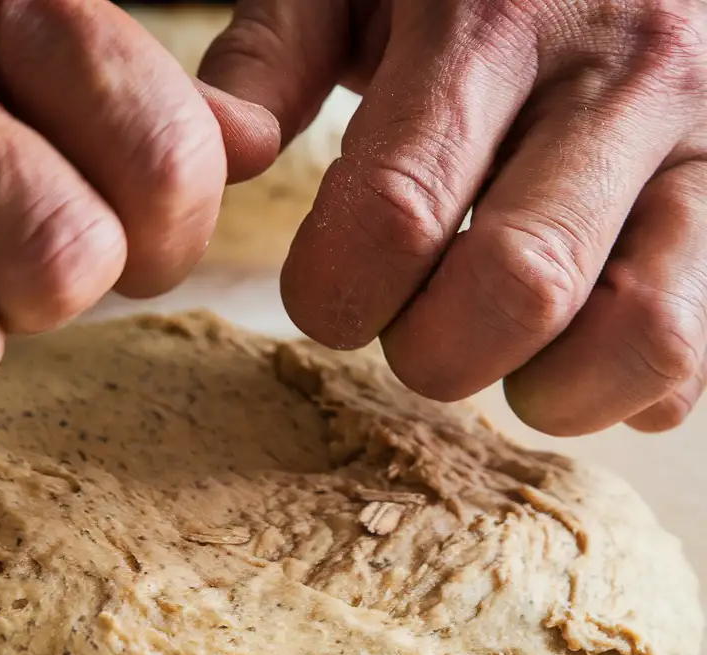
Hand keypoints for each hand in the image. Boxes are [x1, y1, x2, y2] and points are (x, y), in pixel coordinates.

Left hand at [203, 0, 706, 434]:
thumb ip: (271, 55)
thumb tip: (226, 153)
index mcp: (495, 16)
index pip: (395, 216)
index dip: (334, 295)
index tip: (326, 292)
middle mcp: (623, 77)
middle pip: (515, 290)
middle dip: (430, 350)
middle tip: (410, 319)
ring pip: (641, 334)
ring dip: (539, 387)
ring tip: (494, 348)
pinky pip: (697, 345)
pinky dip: (621, 385)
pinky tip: (568, 346)